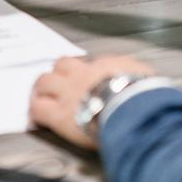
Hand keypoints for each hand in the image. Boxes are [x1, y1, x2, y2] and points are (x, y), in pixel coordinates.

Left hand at [30, 53, 156, 150]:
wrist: (130, 108)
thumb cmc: (142, 95)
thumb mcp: (146, 76)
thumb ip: (139, 74)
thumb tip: (145, 78)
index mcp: (105, 66)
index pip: (88, 63)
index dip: (83, 70)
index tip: (83, 78)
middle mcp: (82, 75)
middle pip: (61, 65)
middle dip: (57, 73)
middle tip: (55, 83)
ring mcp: (68, 93)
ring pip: (43, 82)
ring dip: (41, 89)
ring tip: (40, 96)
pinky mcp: (58, 115)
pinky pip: (38, 109)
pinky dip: (35, 112)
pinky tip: (35, 118)